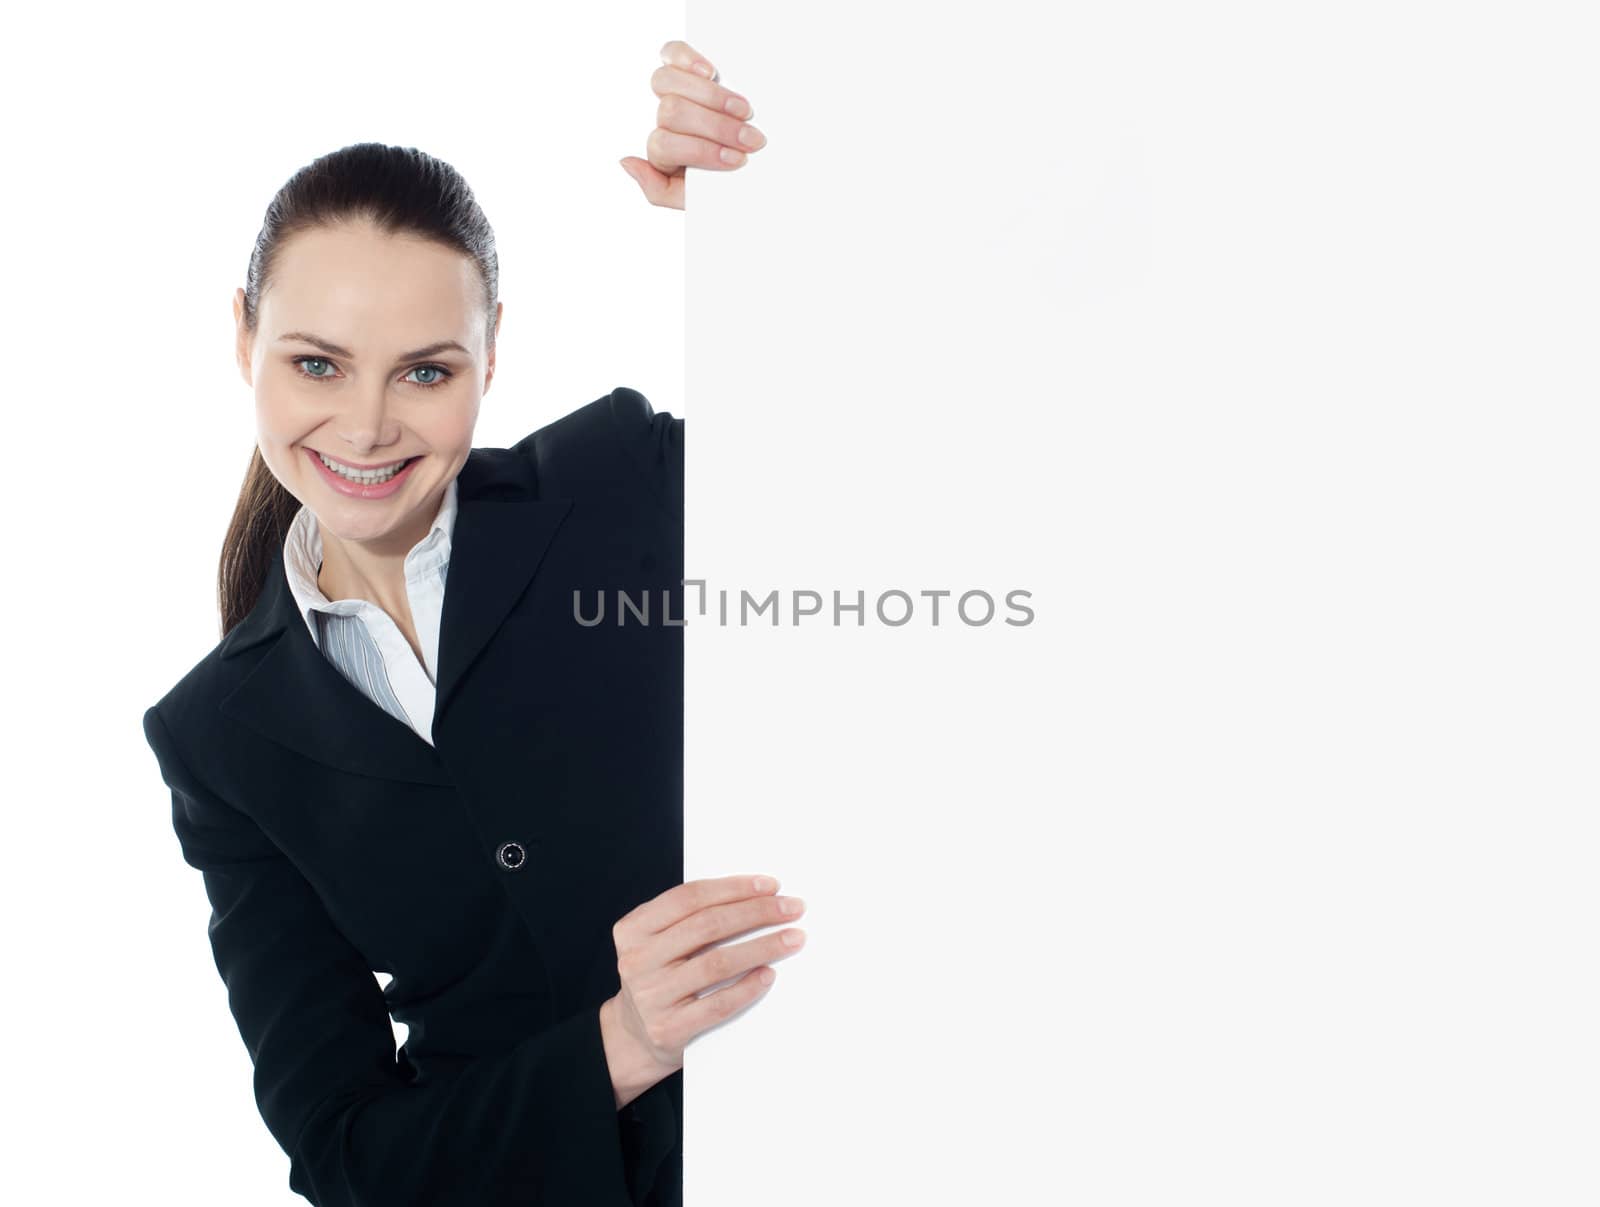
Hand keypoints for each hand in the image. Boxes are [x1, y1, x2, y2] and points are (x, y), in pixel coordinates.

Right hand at [599, 874, 806, 1106]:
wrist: (633, 1039)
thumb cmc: (659, 979)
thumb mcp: (658, 943)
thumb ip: (690, 921)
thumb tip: (756, 898)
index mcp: (633, 930)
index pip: (689, 898)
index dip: (733, 888)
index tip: (770, 885)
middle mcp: (638, 961)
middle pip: (707, 926)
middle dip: (756, 912)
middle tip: (792, 908)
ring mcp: (651, 997)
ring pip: (716, 963)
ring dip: (762, 947)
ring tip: (793, 939)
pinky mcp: (669, 1029)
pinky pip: (717, 1005)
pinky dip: (747, 988)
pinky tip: (769, 975)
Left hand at [619, 39, 766, 209]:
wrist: (746, 174)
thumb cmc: (716, 183)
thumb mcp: (687, 199)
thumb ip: (657, 190)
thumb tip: (628, 163)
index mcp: (660, 151)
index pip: (663, 145)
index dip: (701, 151)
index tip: (736, 160)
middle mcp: (661, 120)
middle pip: (672, 111)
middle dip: (716, 127)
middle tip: (750, 139)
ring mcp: (670, 91)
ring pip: (668, 82)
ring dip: (712, 97)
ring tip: (743, 112)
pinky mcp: (684, 68)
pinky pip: (671, 52)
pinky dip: (687, 58)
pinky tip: (710, 71)